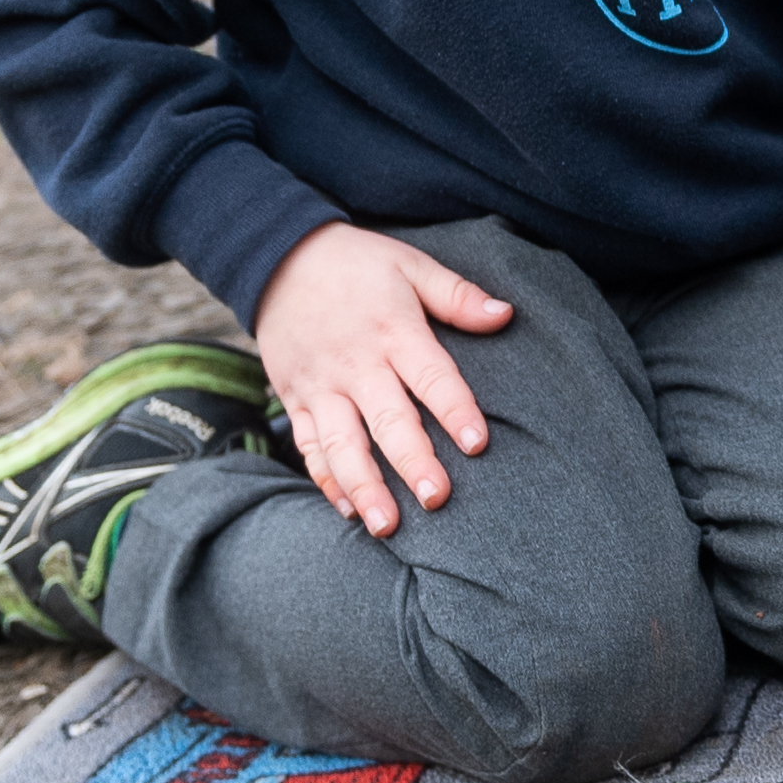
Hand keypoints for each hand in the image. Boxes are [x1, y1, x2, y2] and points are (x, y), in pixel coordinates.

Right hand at [253, 223, 514, 535]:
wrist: (276, 256)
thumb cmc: (357, 264)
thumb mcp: (411, 265)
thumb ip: (458, 295)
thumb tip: (506, 315)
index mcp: (393, 331)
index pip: (430, 376)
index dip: (455, 409)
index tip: (478, 443)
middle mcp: (355, 364)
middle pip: (387, 420)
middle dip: (412, 462)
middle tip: (437, 499)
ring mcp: (320, 385)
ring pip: (342, 444)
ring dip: (365, 487)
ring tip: (388, 526)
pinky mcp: (294, 397)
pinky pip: (309, 445)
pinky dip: (326, 479)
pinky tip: (348, 509)